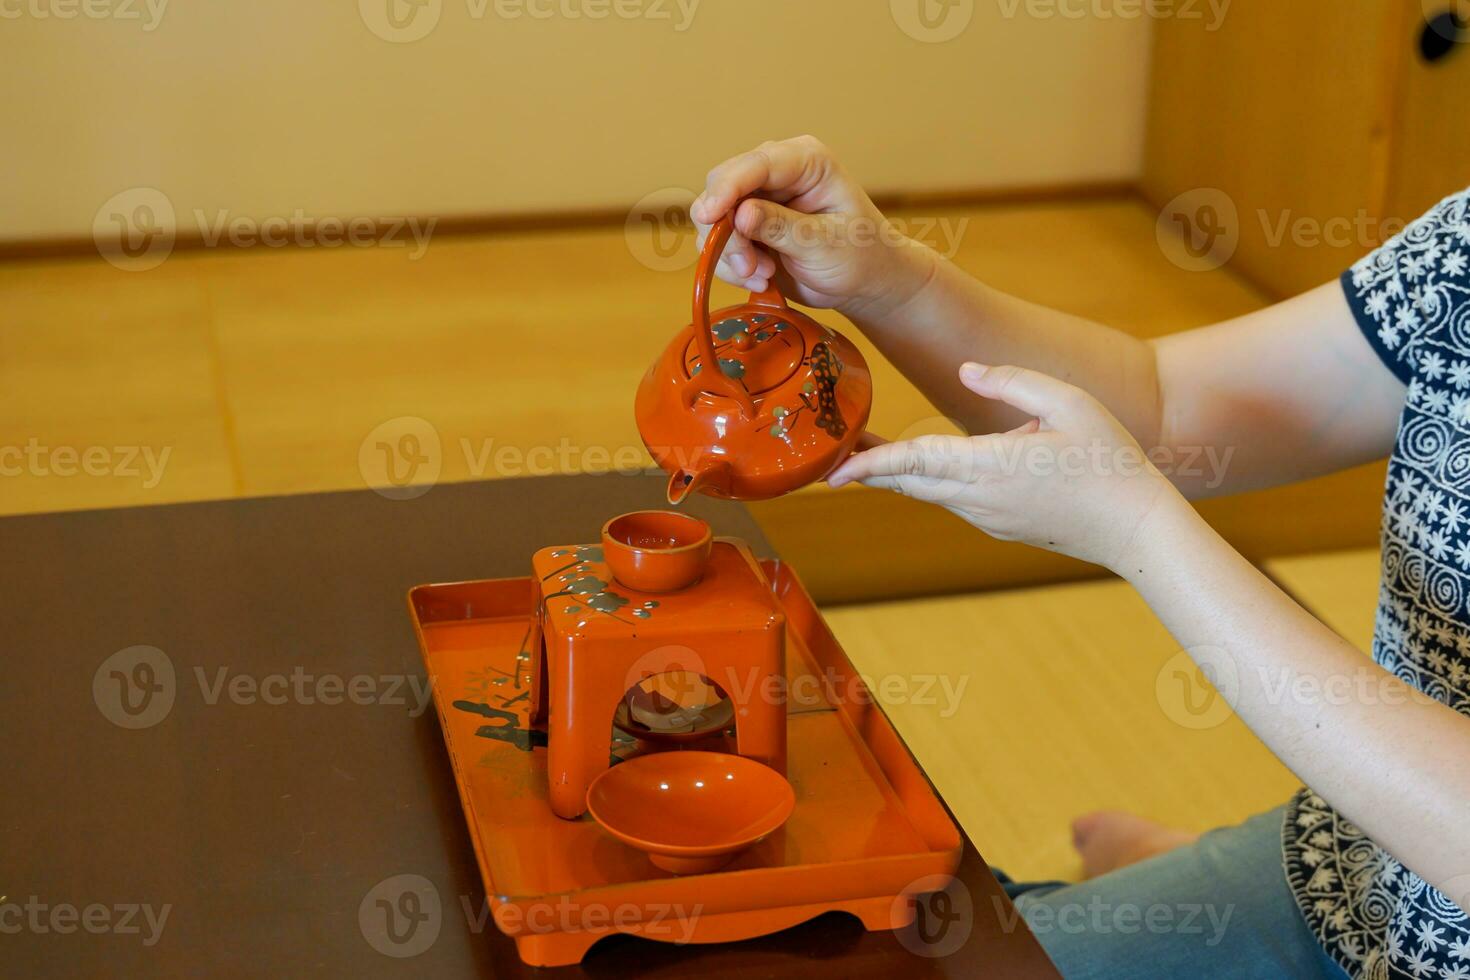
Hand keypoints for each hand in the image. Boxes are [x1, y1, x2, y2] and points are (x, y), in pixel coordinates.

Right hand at [690, 135, 934, 318]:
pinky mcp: (747, 228)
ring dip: (728, 254)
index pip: (755, 164)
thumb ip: (782, 227)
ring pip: (713, 218)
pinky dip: (731, 267)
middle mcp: (776, 174)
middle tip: (749, 267)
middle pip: (722, 186)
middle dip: (726, 231)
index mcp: (805, 161)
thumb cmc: (861, 256)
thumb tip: (739, 214)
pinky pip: (717, 243)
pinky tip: (761, 280)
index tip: (709, 216)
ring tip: (762, 277)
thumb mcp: (826, 244)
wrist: (866, 284)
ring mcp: (758, 200)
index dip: (727, 188)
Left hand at [826, 364, 1178, 571]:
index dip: (871, 464)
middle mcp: (979, 498)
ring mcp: (988, 517)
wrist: (1137, 528)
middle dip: (869, 470)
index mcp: (991, 466)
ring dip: (897, 476)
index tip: (835, 470)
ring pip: (929, 493)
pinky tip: (927, 467)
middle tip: (831, 458)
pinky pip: (954, 500)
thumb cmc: (1110, 460)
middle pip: (909, 482)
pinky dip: (929, 484)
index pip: (915, 462)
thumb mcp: (1069, 402)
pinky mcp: (999, 526)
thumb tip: (967, 371)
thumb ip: (1012, 381)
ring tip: (866, 457)